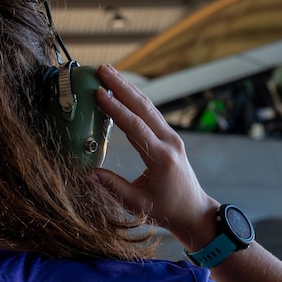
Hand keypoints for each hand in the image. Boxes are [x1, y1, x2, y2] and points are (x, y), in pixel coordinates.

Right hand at [92, 65, 219, 250]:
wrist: (194, 211)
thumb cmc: (167, 210)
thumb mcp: (136, 204)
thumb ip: (112, 187)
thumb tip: (87, 173)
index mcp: (161, 157)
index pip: (135, 127)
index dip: (115, 109)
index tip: (99, 93)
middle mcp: (169, 142)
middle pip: (143, 108)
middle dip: (122, 86)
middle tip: (103, 69)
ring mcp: (172, 137)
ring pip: (148, 107)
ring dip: (129, 88)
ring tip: (110, 72)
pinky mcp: (170, 137)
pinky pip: (151, 114)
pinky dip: (136, 99)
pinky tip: (124, 90)